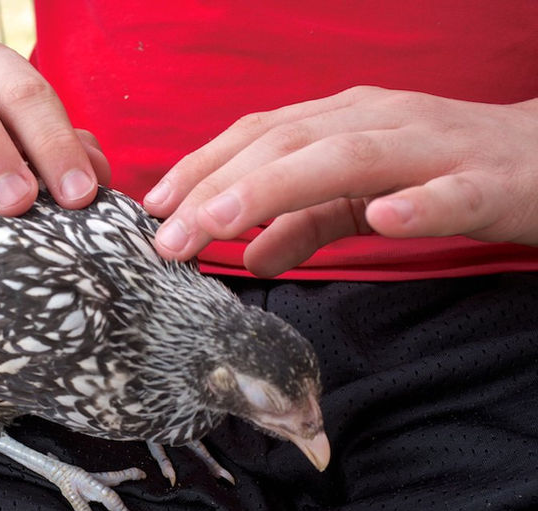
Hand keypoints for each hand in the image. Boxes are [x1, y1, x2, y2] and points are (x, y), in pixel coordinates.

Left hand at [145, 86, 537, 276]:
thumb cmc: (446, 171)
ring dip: (279, 188)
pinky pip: (452, 191)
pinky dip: (417, 202)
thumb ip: (305, 224)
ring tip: (221, 222)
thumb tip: (246, 257)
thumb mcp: (361, 199)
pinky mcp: (491, 182)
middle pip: (286, 144)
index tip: (152, 209)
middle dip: (218, 188)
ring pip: (350, 158)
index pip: (258, 135)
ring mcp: (436, 146)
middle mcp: (380, 120)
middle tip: (166, 236)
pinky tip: (381, 217)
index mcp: (345, 120)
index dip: (201, 167)